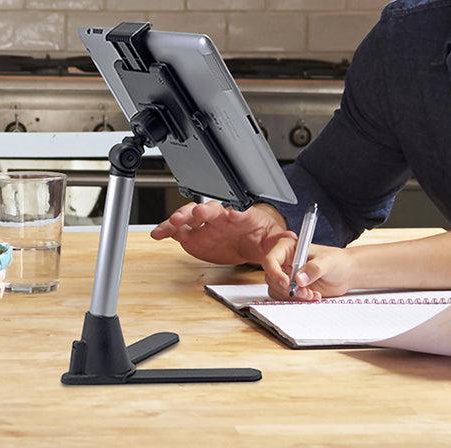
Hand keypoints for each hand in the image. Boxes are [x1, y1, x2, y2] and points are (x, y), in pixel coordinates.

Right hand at [150, 201, 291, 264]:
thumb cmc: (262, 236)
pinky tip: (158, 232)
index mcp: (243, 217)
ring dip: (182, 218)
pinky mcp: (193, 235)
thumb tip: (293, 240)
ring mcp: (206, 225)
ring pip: (191, 216)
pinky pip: (178, 231)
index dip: (234, 212)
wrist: (251, 241)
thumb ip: (283, 241)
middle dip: (203, 210)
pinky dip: (167, 230)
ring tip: (172, 223)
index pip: (239, 211)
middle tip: (197, 213)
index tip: (231, 214)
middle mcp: (222, 218)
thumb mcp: (277, 240)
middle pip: (211, 210)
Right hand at [262, 236, 355, 300]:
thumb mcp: (327, 262)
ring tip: (311, 294)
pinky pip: (286, 297)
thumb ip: (314, 268)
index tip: (287, 282)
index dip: (275, 272)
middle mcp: (285, 262)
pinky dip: (298, 300)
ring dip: (294, 296)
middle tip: (305, 291)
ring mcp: (288, 275)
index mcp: (289, 248)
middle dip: (287, 288)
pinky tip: (313, 295)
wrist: (346, 273)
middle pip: (271, 277)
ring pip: (277, 290)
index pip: (271, 259)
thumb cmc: (337, 261)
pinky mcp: (293, 288)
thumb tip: (298, 279)